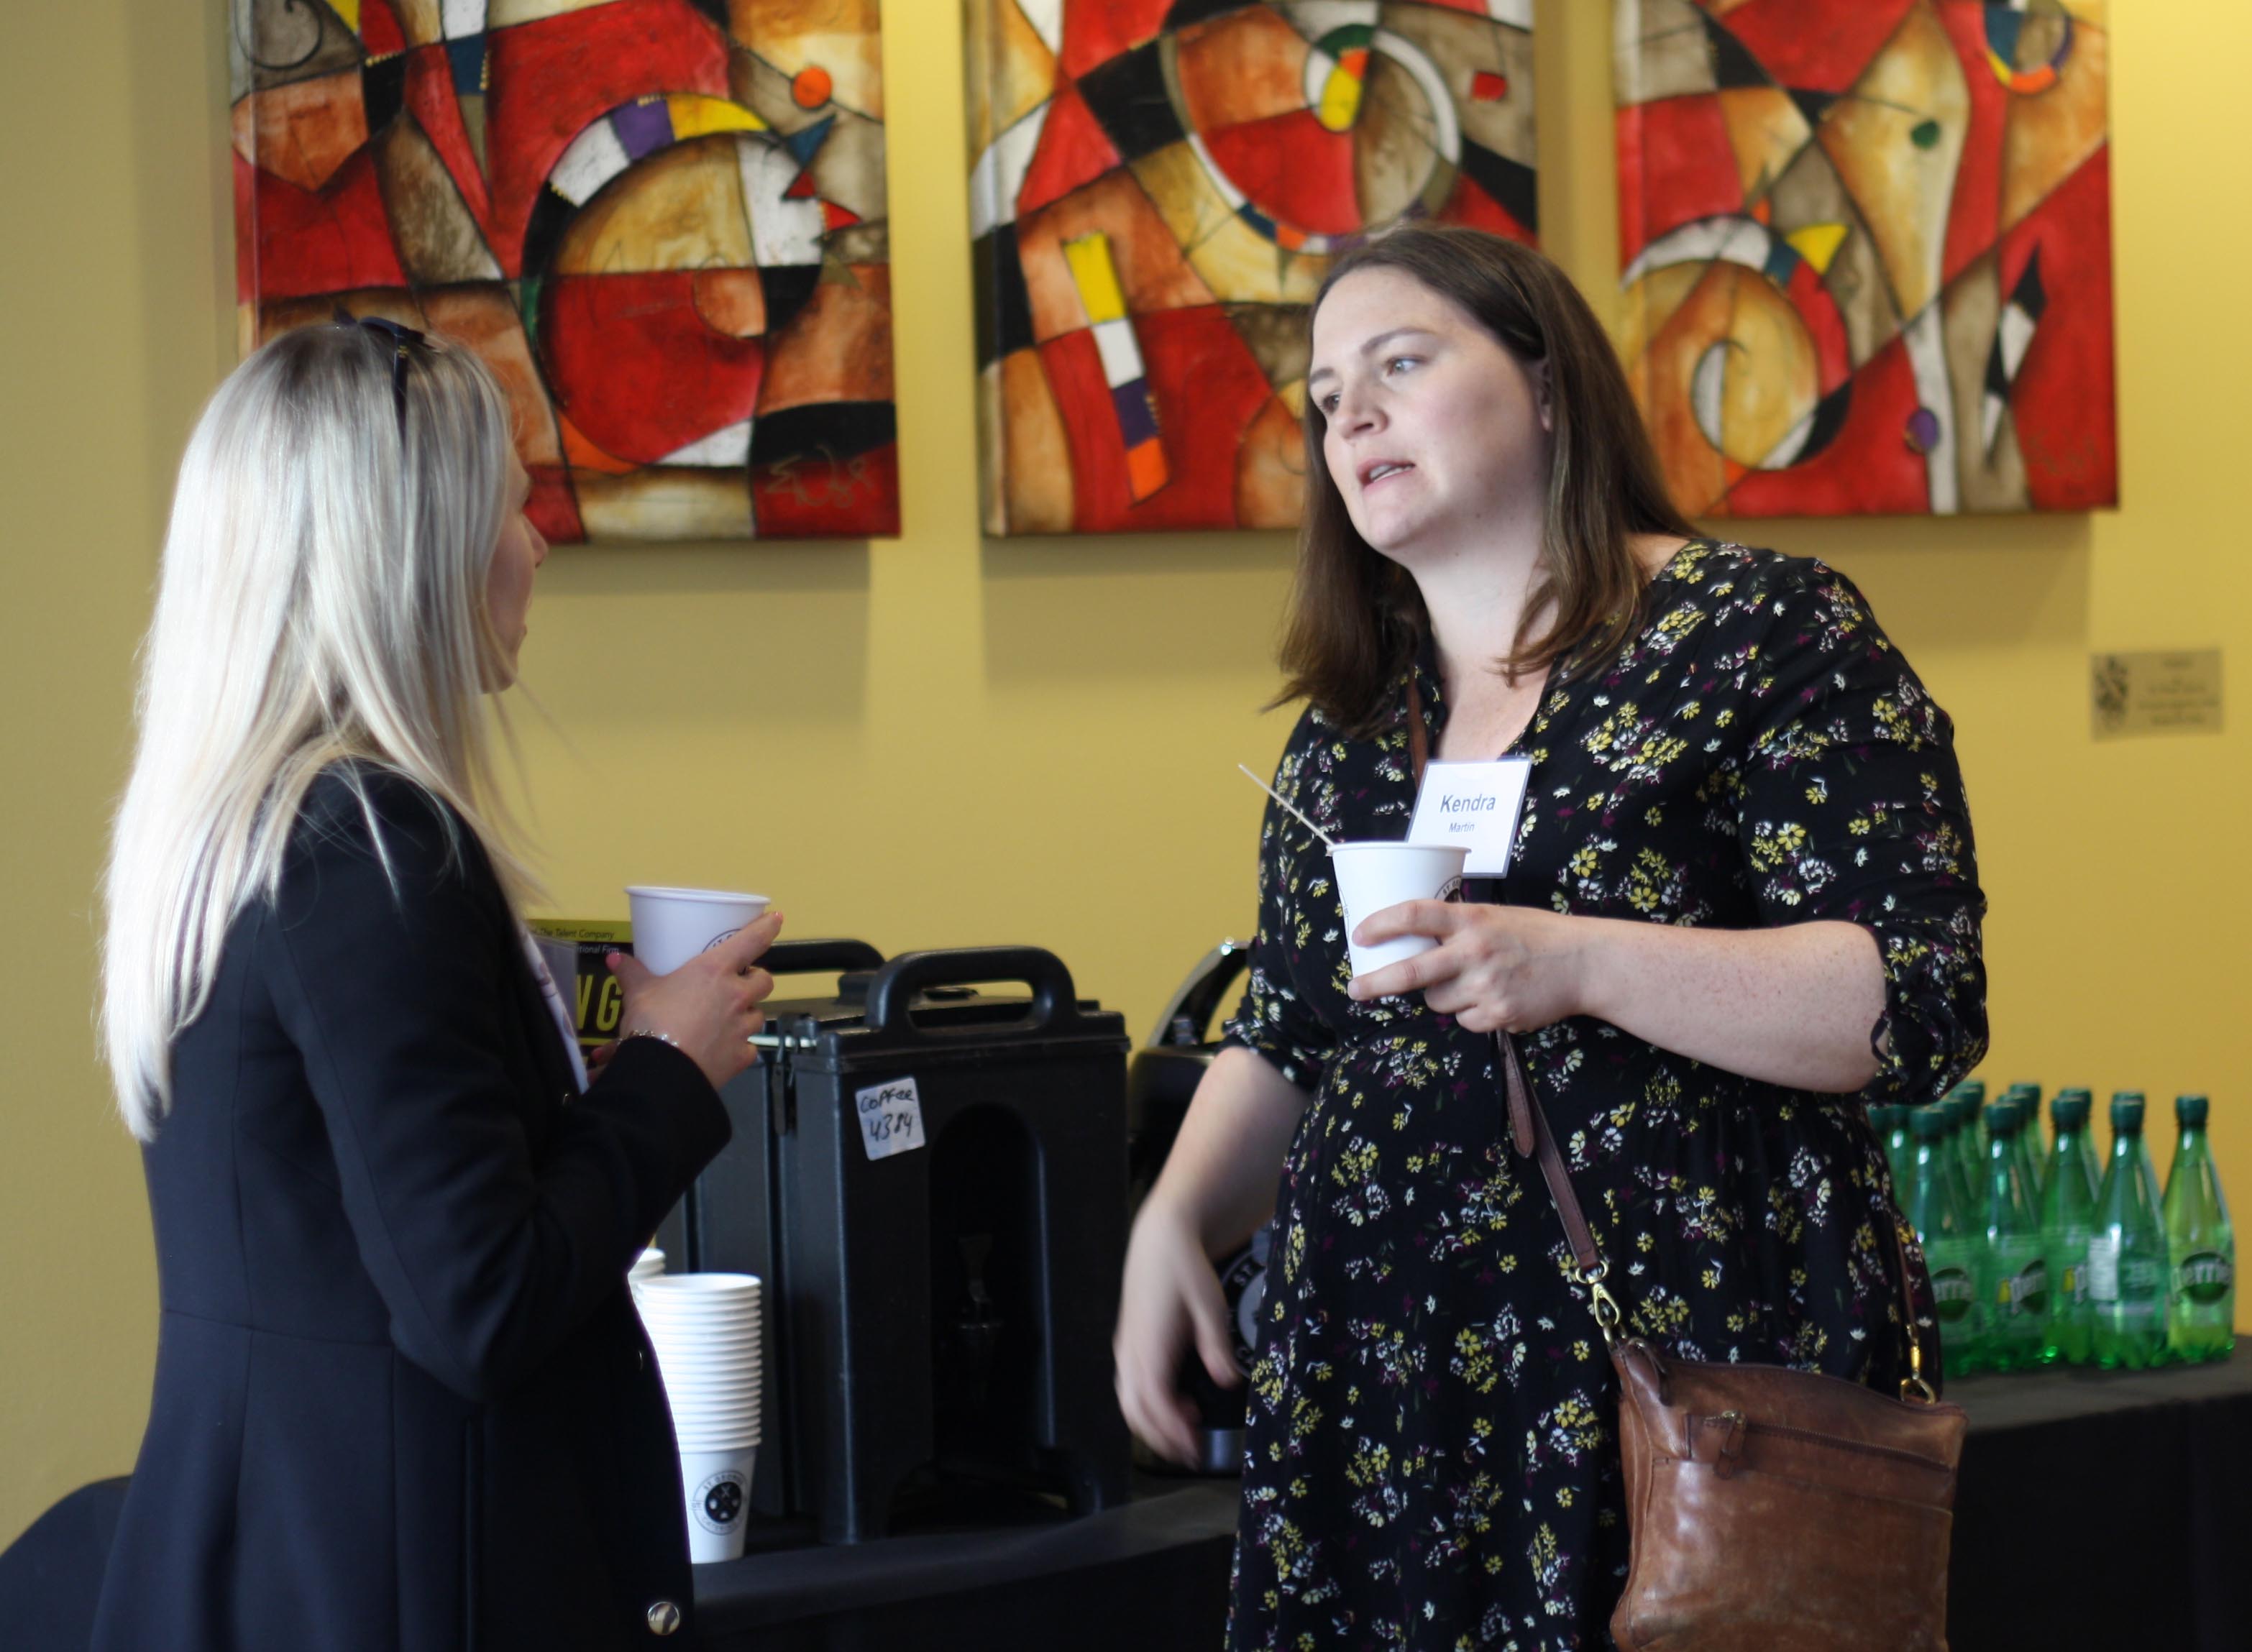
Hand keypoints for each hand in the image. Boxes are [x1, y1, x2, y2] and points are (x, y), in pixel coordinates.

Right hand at [603, 911, 783, 1090]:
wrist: (661, 1072)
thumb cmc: (653, 1022)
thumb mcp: (638, 993)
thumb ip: (632, 973)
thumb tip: (615, 958)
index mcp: (715, 971)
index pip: (752, 941)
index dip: (766, 928)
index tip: (776, 919)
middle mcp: (736, 996)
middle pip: (764, 981)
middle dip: (756, 980)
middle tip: (740, 982)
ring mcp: (742, 1028)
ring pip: (758, 1015)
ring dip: (747, 1013)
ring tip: (729, 1017)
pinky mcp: (742, 1057)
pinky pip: (749, 1047)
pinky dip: (740, 1047)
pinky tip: (725, 1048)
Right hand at [1114, 1199, 1237, 1465]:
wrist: (1160, 1238)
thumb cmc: (1184, 1268)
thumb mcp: (1210, 1305)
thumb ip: (1216, 1347)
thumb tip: (1227, 1382)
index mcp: (1149, 1345)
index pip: (1154, 1403)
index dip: (1172, 1432)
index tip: (1194, 1450)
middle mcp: (1130, 1351)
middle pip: (1135, 1411)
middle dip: (1160, 1438)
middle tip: (1191, 1453)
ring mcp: (1126, 1347)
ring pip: (1128, 1400)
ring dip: (1153, 1423)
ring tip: (1185, 1432)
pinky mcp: (1128, 1342)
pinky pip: (1129, 1385)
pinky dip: (1147, 1404)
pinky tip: (1176, 1402)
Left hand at [1345, 900, 1588, 1032]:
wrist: (1584, 963)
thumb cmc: (1536, 935)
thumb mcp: (1495, 916)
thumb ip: (1458, 925)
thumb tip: (1413, 937)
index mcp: (1472, 919)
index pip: (1415, 914)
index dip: (1382, 924)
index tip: (1360, 934)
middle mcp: (1475, 952)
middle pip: (1412, 973)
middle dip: (1376, 983)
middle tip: (1355, 989)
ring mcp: (1486, 986)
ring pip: (1437, 1002)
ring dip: (1442, 996)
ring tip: (1472, 981)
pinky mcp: (1498, 1014)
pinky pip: (1464, 1020)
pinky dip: (1470, 1013)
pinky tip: (1495, 997)